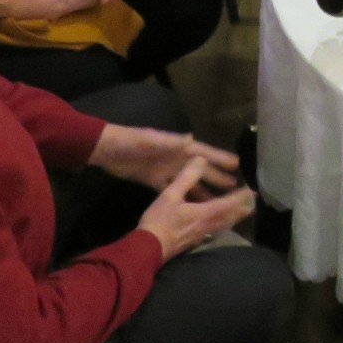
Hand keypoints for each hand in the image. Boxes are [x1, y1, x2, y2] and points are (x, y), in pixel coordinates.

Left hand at [90, 124, 239, 193]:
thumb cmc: (130, 141)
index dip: (219, 157)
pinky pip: (173, 189)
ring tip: (219, 199)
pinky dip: (184, 196)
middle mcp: (174, 157)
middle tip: (234, 186)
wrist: (106, 149)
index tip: (236, 164)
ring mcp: (164, 169)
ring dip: (203, 188)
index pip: (203, 152)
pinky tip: (192, 205)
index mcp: (176, 146)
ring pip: (189, 181)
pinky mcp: (153, 180)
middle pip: (199, 168)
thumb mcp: (150, 140)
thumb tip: (192, 138)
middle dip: (216, 176)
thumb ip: (170, 141)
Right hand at [137, 160, 255, 260]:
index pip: (228, 204)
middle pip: (230, 217)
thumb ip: (186, 177)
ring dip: (234, 218)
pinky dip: (222, 224)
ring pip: (223, 225)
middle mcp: (207, 225)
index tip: (252, 191)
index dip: (241, 197)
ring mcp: (200, 235)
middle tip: (253, 203)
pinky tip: (218, 224)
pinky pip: (214, 230)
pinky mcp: (193, 241)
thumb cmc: (159, 221)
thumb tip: (200, 159)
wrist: (147, 249)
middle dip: (242, 209)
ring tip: (241, 212)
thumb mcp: (170, 195)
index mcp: (204, 213)